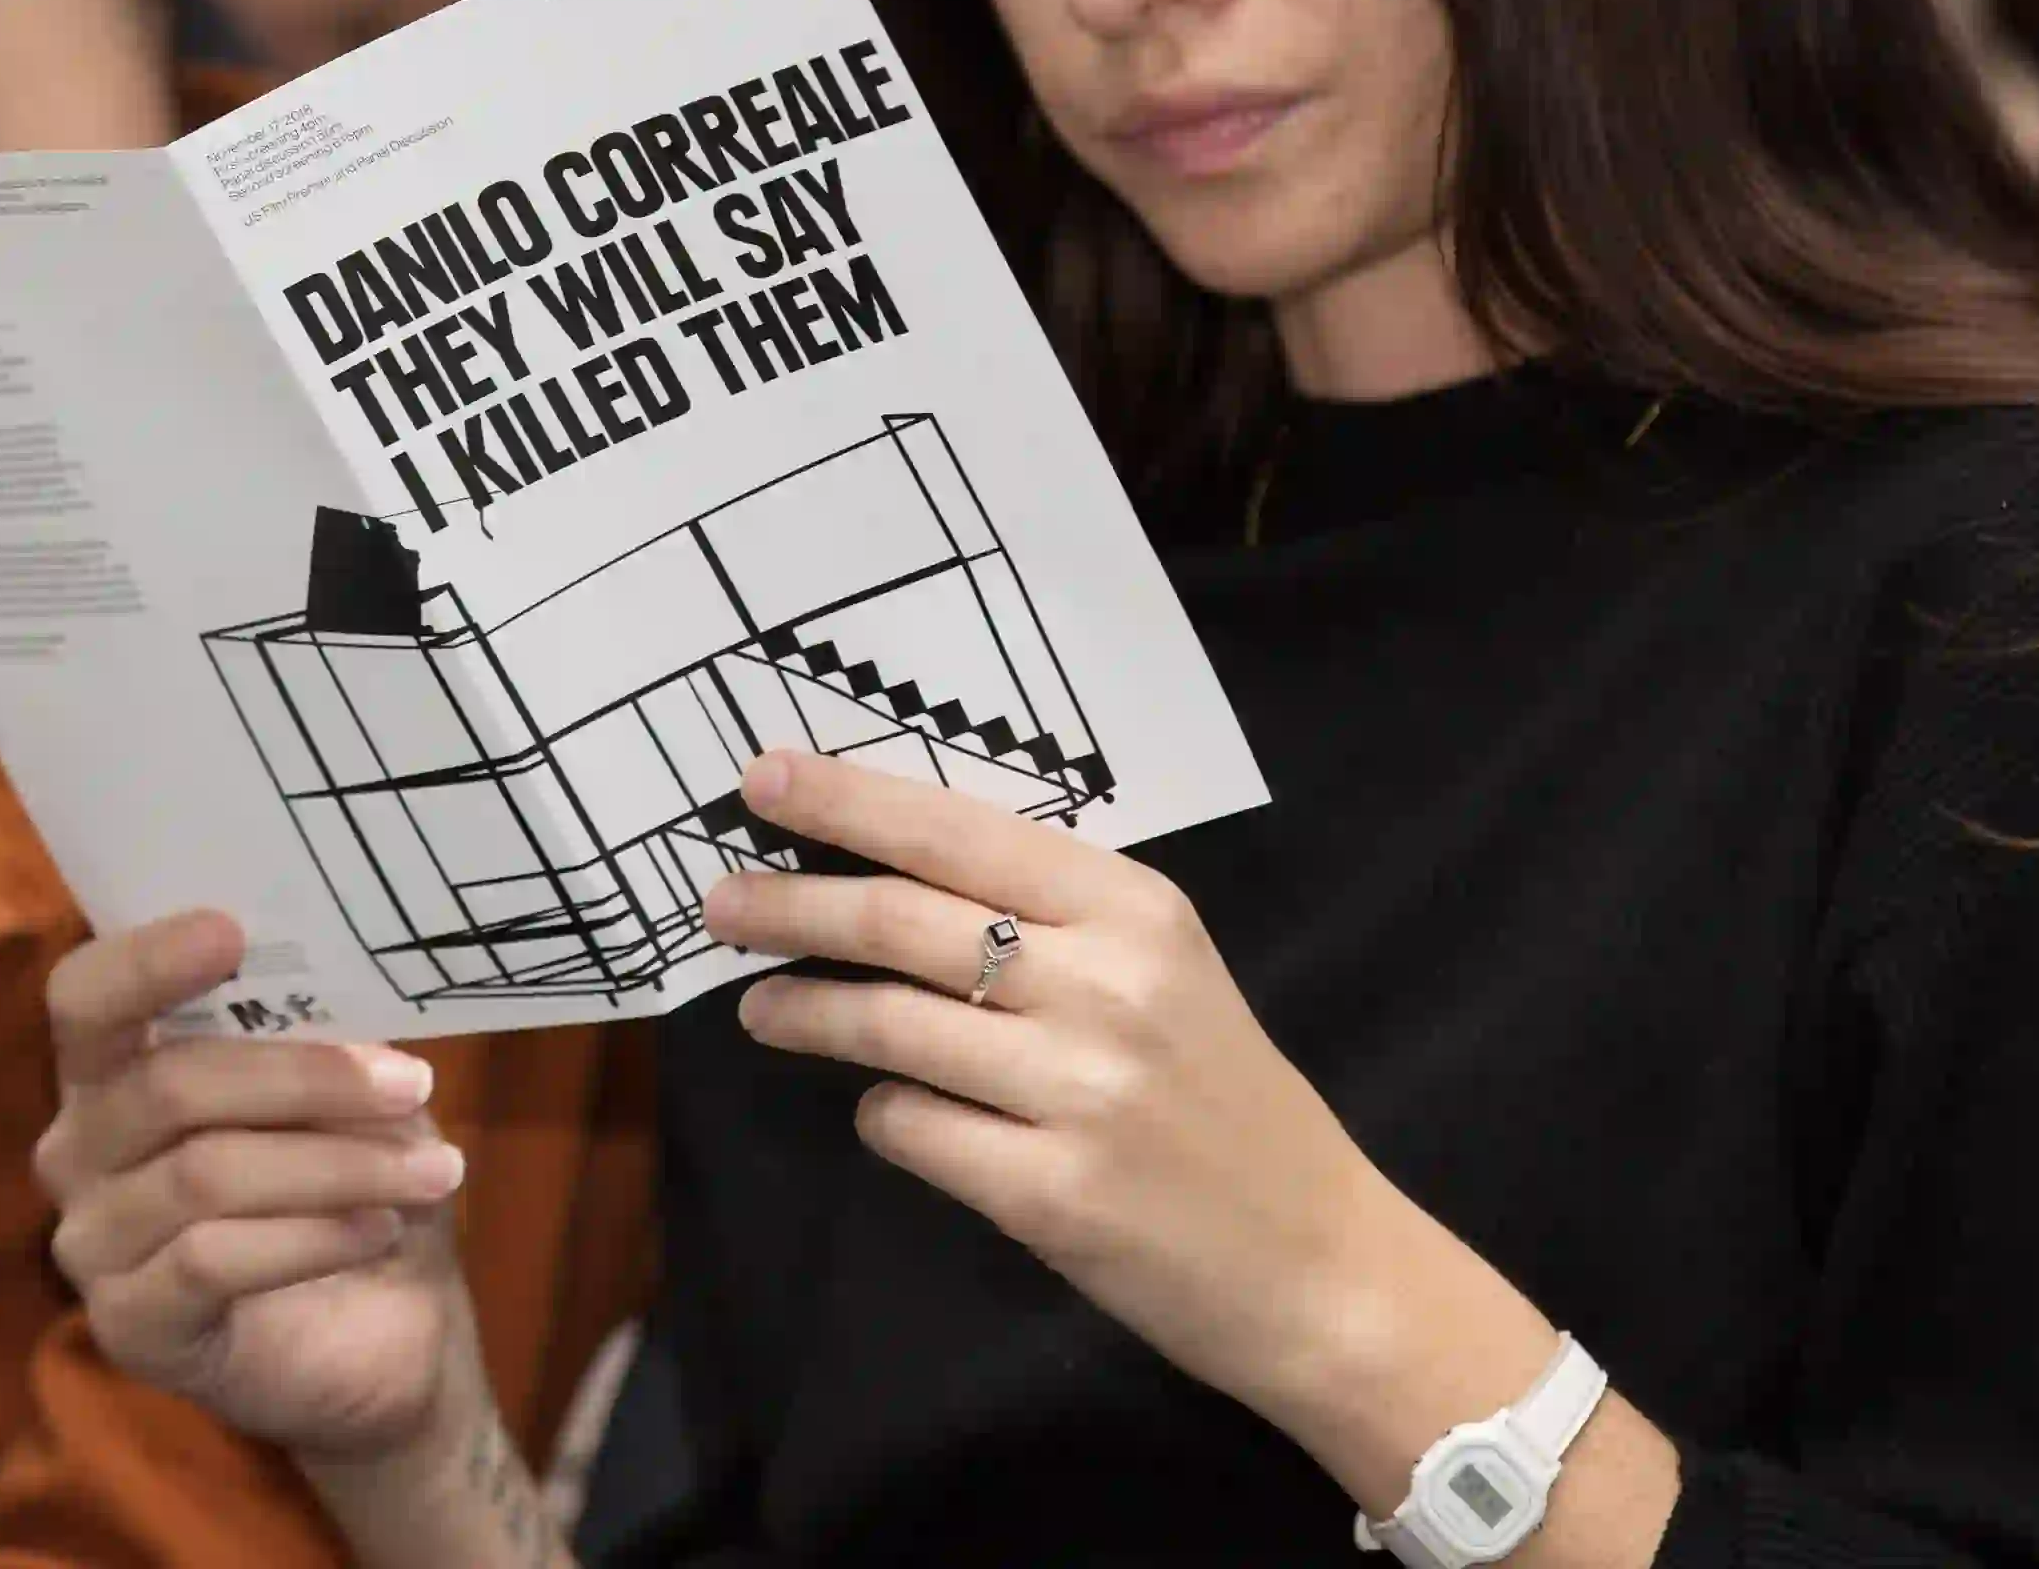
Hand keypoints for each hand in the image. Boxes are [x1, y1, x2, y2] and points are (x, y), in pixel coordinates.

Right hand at [33, 912, 477, 1462]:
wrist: (382, 1335)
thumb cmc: (350, 1182)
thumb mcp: (343, 1093)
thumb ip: (315, 1034)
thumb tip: (345, 982)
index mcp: (114, 1070)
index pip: (87, 999)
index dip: (146, 960)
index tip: (231, 931)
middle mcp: (78, 1150)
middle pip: (169, 1085)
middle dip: (306, 1078)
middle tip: (414, 1080)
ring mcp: (93, 1244)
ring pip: (205, 1175)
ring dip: (339, 1165)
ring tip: (435, 1169)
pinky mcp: (131, 1327)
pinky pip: (212, 1261)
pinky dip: (314, 1237)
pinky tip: (383, 1229)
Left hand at [700, 750, 1431, 1427]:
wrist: (1318, 1261)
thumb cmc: (1225, 1102)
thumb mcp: (1165, 972)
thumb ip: (1053, 918)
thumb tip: (893, 867)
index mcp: (1135, 909)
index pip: (957, 830)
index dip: (846, 800)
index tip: (760, 777)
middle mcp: (1106, 985)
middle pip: (901, 919)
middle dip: (790, 904)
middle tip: (720, 901)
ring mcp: (1077, 1091)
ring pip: (888, 1025)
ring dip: (804, 1011)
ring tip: (762, 1008)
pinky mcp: (1049, 1193)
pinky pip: (912, 1129)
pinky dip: (882, 1116)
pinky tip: (886, 1111)